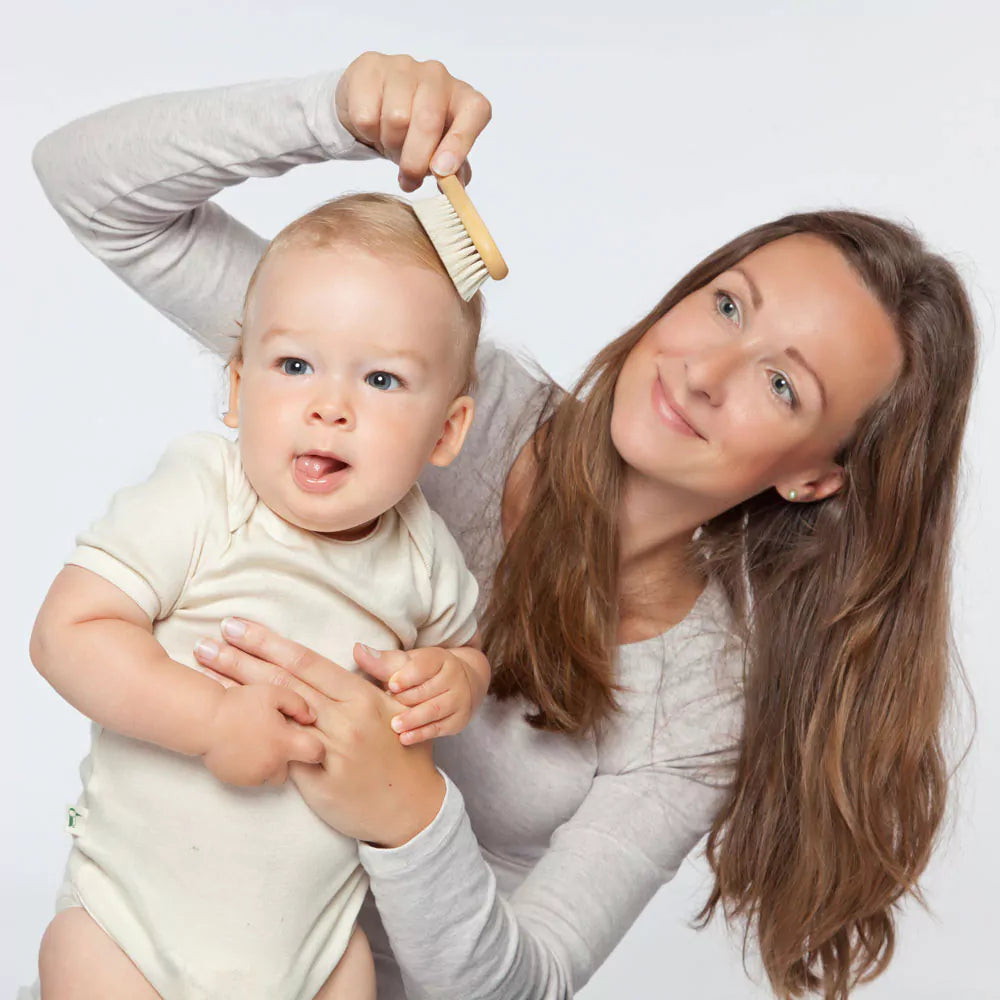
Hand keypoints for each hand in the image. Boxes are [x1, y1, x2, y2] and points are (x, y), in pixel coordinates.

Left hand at [194, 619, 445, 845]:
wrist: (409, 807)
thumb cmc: (404, 752)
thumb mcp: (401, 707)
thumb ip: (379, 676)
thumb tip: (358, 648)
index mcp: (360, 696)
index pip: (306, 662)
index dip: (268, 642)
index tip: (238, 626)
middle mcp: (342, 720)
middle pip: (282, 682)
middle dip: (240, 659)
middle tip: (207, 640)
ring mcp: (327, 751)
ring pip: (274, 713)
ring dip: (236, 690)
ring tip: (205, 671)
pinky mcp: (313, 780)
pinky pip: (277, 752)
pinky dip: (250, 733)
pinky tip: (227, 720)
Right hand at [202, 683, 323, 786]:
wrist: (205, 720)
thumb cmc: (240, 704)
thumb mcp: (274, 693)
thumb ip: (298, 704)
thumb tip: (313, 717)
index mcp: (285, 743)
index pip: (316, 754)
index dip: (317, 748)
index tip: (310, 742)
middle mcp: (272, 764)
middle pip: (290, 769)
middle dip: (285, 759)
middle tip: (273, 740)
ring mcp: (253, 775)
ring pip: (270, 776)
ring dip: (268, 765)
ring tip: (256, 743)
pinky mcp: (236, 781)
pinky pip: (251, 778)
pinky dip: (250, 769)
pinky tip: (242, 750)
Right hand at [335, 51, 491, 190]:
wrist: (374, 104)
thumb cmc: (414, 133)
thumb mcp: (439, 153)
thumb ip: (453, 171)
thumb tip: (456, 186)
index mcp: (463, 97)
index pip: (475, 112)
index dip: (459, 143)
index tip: (441, 171)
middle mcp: (438, 76)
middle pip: (428, 122)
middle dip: (415, 160)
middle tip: (409, 179)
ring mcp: (404, 67)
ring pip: (396, 119)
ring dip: (390, 144)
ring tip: (391, 143)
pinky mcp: (371, 67)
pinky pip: (367, 115)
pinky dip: (367, 133)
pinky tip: (373, 127)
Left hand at [353, 643, 487, 744]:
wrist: (458, 685)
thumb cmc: (423, 673)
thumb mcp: (405, 663)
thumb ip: (382, 661)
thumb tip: (358, 650)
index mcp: (439, 658)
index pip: (424, 666)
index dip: (407, 676)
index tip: (391, 685)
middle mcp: (454, 677)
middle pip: (428, 690)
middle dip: (406, 700)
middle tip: (385, 708)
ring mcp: (459, 699)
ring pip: (435, 709)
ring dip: (413, 719)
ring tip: (394, 725)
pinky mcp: (458, 720)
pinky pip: (440, 728)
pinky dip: (421, 734)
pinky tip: (404, 738)